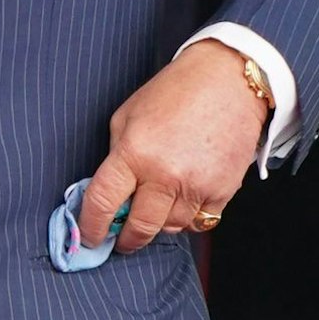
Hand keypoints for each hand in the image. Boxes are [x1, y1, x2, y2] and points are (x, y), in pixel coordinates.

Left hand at [77, 42, 267, 253]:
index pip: (102, 203)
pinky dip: (188, 218)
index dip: (91, 226)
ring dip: (158, 225)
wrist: (229, 80)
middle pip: (139, 229)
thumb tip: (110, 193)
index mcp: (134, 153)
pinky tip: (183, 200)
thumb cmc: (175, 92)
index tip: (89, 237)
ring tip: (155, 209)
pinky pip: (200, 222)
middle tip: (121, 239)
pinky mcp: (223, 191)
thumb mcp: (128, 117)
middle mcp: (165, 175)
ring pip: (170, 229)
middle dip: (126, 240)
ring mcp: (196, 186)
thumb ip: (116, 156)